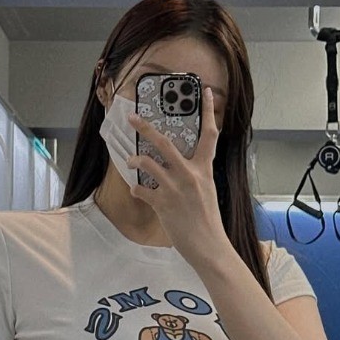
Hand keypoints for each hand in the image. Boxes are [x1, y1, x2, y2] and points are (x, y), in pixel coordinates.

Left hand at [126, 86, 228, 267]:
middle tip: (133, 118)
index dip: (208, 112)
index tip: (205, 93)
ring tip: (130, 161)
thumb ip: (195, 177)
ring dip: (135, 160)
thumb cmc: (208, 222)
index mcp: (204, 170)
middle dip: (146, 128)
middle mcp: (190, 175)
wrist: (209, 246)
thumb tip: (182, 169)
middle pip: (165, 143)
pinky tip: (138, 192)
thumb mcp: (207, 192)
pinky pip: (142, 190)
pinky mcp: (163, 204)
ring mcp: (175, 189)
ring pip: (148, 163)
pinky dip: (137, 190)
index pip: (209, 135)